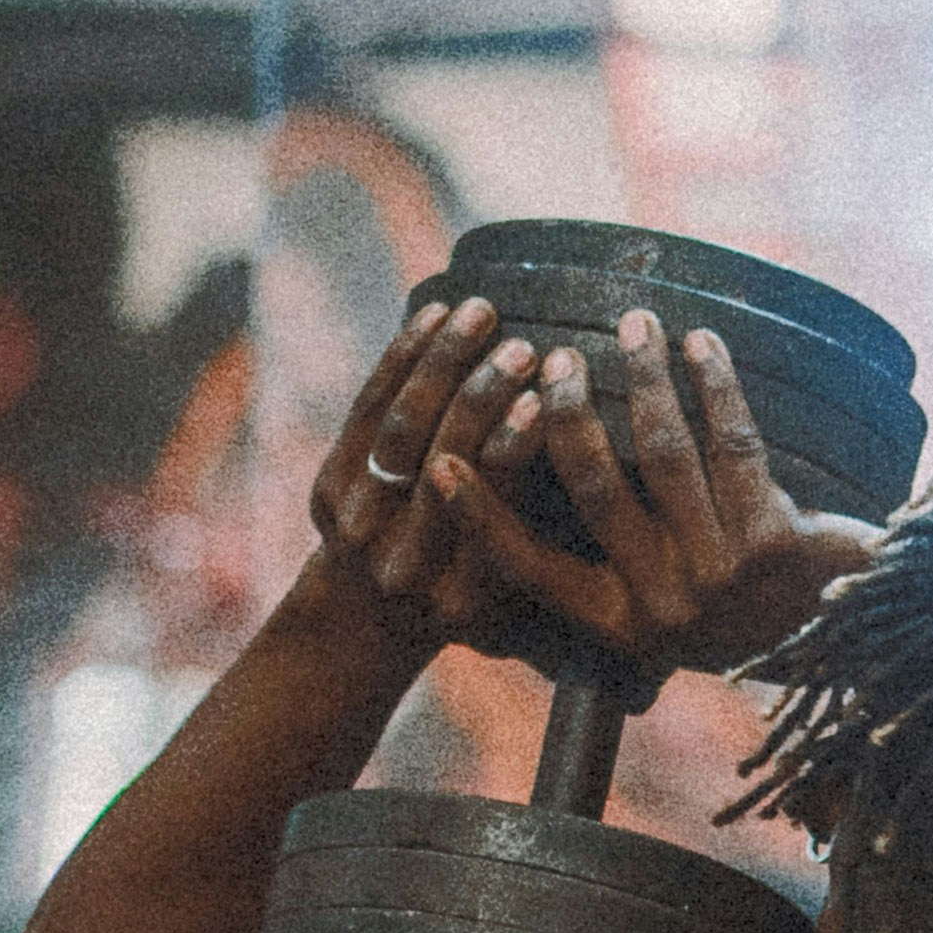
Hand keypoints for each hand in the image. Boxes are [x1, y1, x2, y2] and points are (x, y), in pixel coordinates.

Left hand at [308, 295, 548, 648]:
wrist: (368, 618)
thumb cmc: (471, 591)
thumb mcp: (515, 587)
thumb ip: (546, 530)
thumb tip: (603, 444)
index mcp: (466, 598)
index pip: (492, 511)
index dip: (514, 451)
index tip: (546, 398)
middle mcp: (407, 567)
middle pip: (443, 460)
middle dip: (481, 396)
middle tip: (522, 346)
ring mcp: (359, 527)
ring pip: (401, 427)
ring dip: (441, 362)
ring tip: (480, 314)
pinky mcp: (328, 491)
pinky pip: (366, 409)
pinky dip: (401, 357)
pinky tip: (435, 316)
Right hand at [411, 304, 875, 695]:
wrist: (856, 632)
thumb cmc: (751, 609)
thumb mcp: (673, 612)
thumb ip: (613, 576)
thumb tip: (523, 511)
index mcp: (623, 626)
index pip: (534, 569)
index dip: (483, 516)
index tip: (437, 462)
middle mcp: (665, 608)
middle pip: (596, 490)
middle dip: (568, 413)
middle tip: (551, 357)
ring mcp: (720, 576)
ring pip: (665, 454)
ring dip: (646, 377)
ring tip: (633, 324)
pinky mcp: (773, 541)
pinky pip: (733, 441)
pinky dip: (714, 384)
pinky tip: (702, 344)